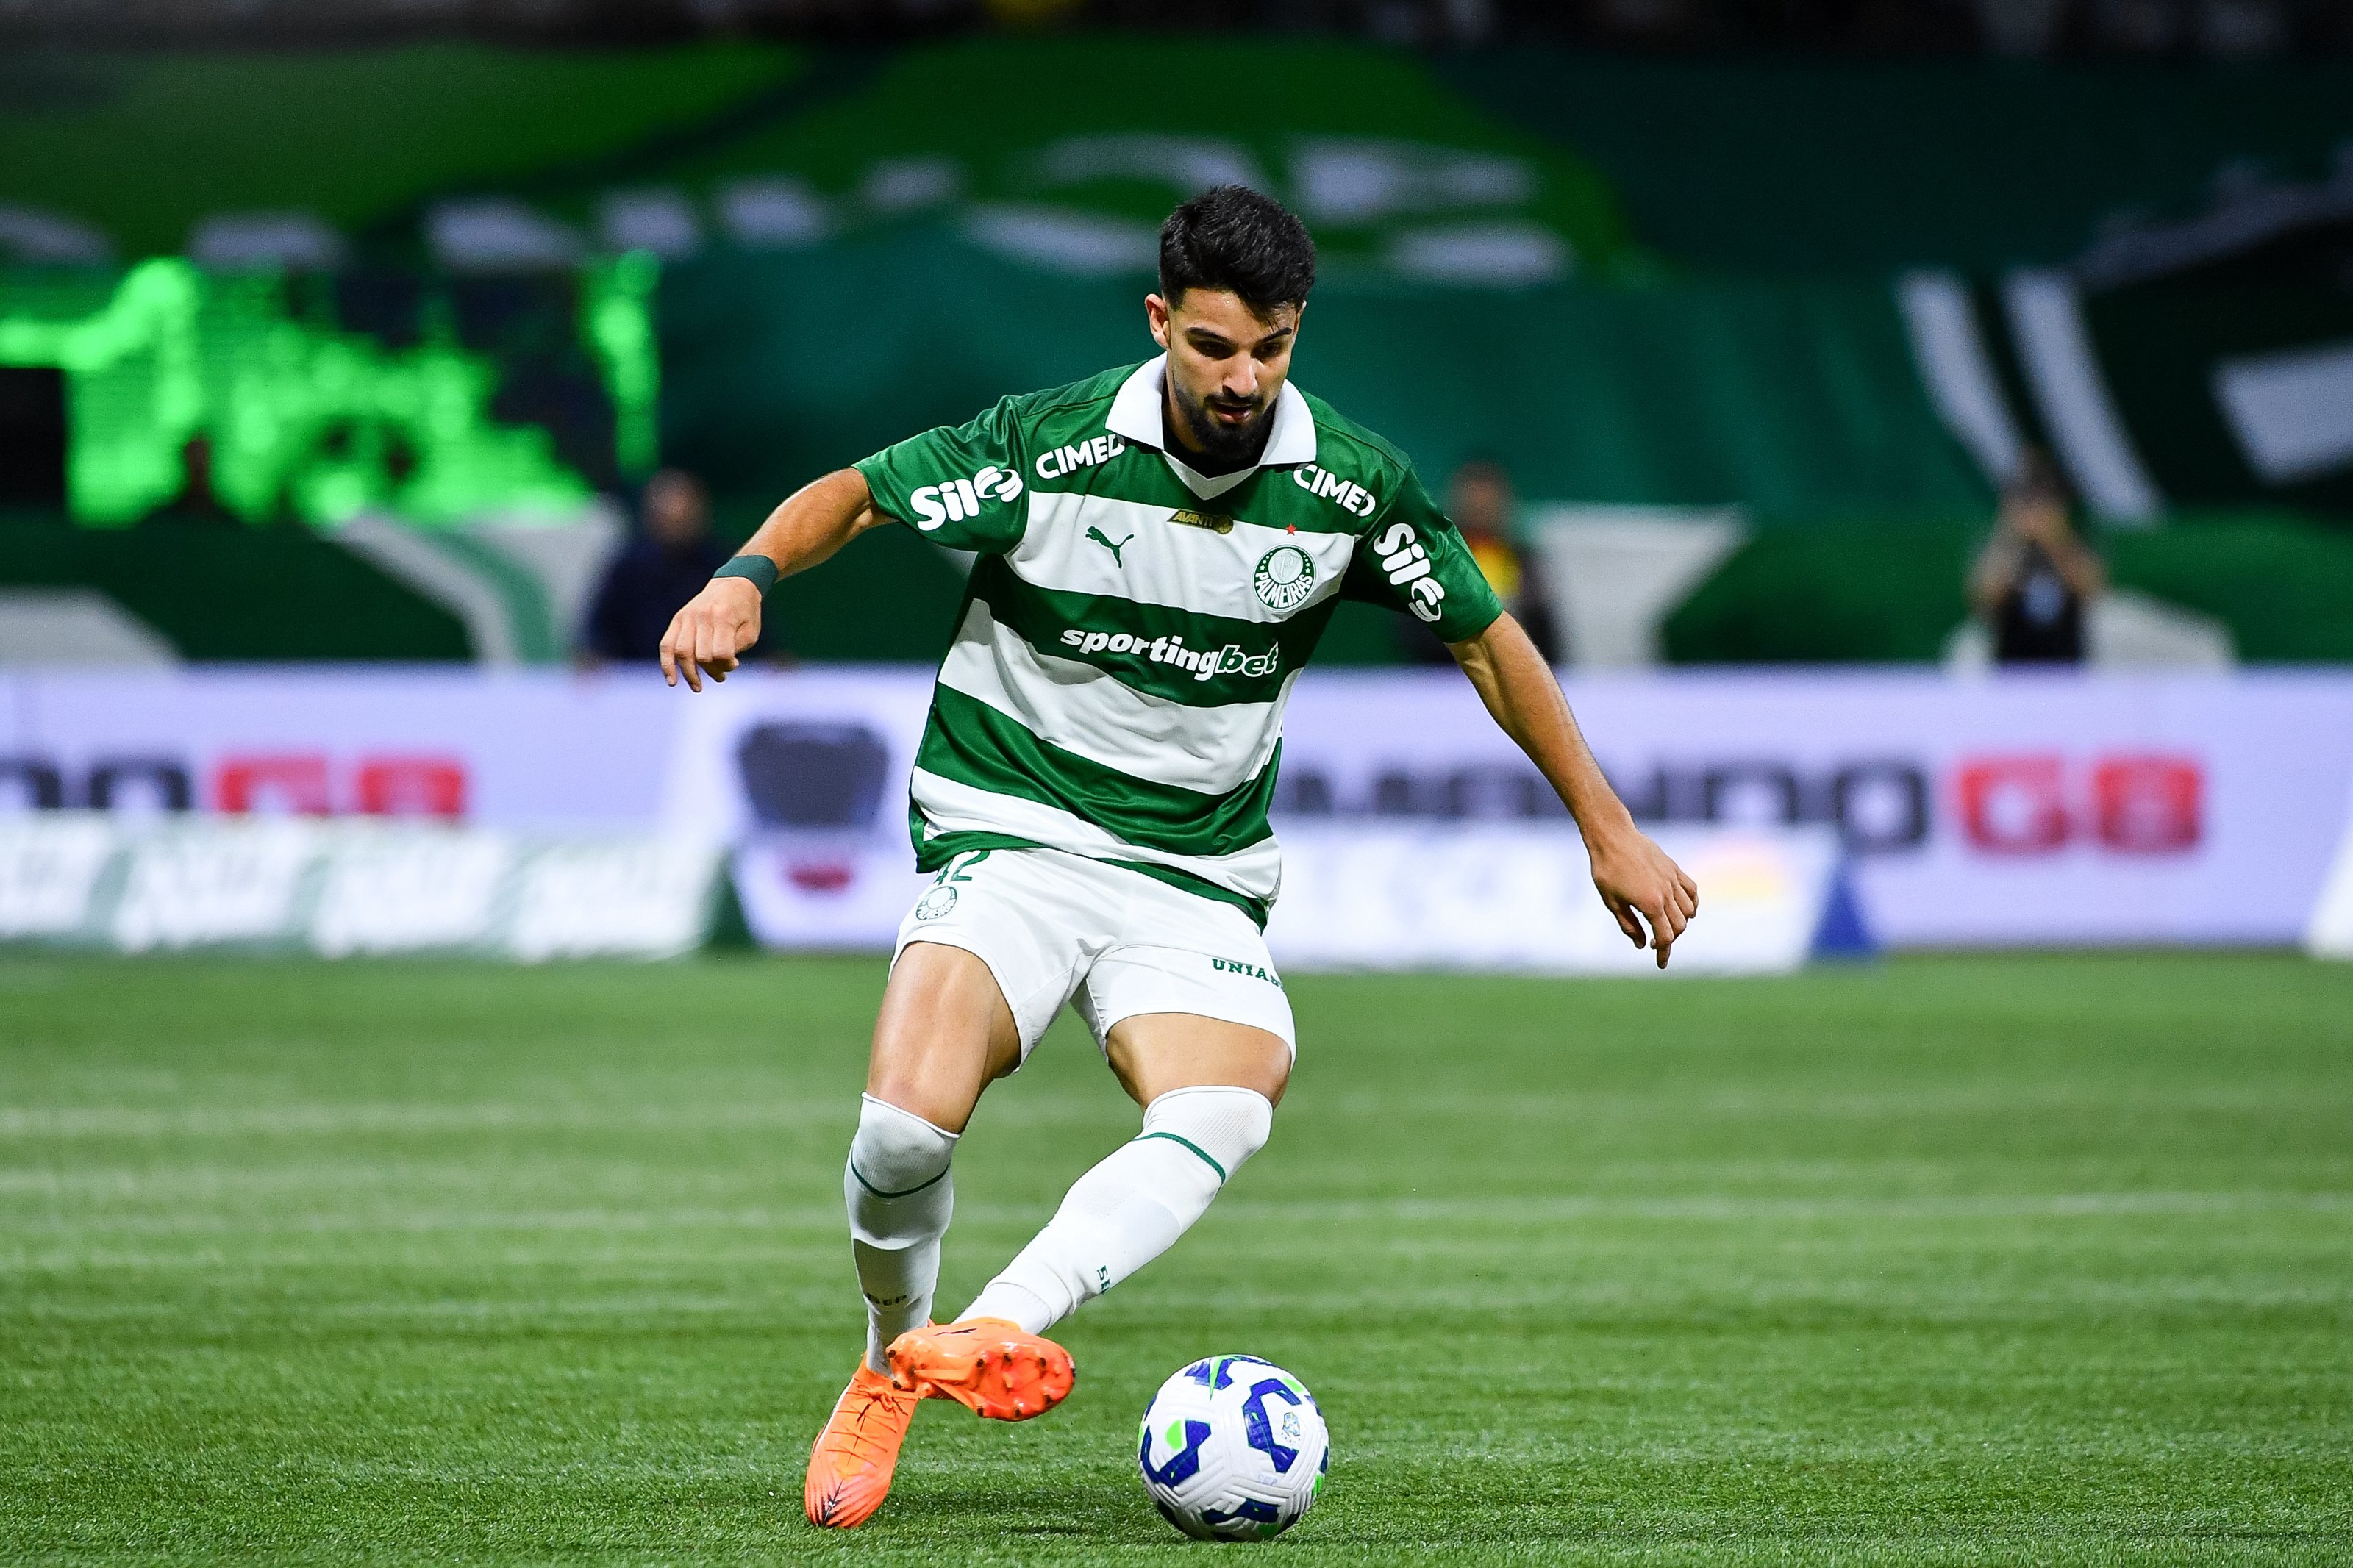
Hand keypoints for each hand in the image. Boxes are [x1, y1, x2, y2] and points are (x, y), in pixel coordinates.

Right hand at [659, 576, 763, 691]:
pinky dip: (667, 664)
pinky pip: (667, 644)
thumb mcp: (751, 630)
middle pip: (701, 655)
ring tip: (697, 687)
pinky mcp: (678, 618)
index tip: (734, 665)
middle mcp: (702, 616)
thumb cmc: (746, 611)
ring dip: (689, 674)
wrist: (734, 583)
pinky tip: (671, 680)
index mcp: (724, 617)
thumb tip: (723, 666)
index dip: (727, 666)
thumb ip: (737, 649)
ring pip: (682, 652)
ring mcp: (687, 617)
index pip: (720, 653)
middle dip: (712, 671)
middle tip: (721, 677)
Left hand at [1586, 818, 1698, 968]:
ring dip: (1681, 923)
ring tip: (1665, 924)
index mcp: (1651, 905)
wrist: (1613, 837)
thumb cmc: (1607, 870)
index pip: (1666, 937)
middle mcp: (1667, 894)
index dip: (1664, 953)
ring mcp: (1673, 880)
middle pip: (1680, 926)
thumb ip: (1629, 925)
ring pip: (1689, 910)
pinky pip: (1692, 890)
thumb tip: (1642, 944)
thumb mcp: (1612, 902)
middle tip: (1655, 942)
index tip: (1660, 963)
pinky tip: (1684, 908)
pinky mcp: (1674, 869)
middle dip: (1670, 939)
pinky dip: (1692, 903)